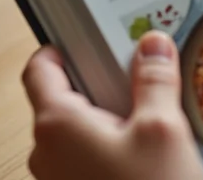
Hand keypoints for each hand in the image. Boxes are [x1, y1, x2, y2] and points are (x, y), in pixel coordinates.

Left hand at [22, 31, 202, 179]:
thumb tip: (151, 45)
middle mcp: (47, 151)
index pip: (39, 68)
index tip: (90, 36)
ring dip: (115, 117)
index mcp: (56, 124)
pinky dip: (116, 144)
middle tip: (143, 78)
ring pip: (82, 128)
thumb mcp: (163, 128)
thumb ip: (155, 79)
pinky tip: (150, 151)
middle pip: (66, 96)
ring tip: (155, 119)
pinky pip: (90, 155)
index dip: (63, 47)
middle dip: (105, 84)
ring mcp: (59, 177)